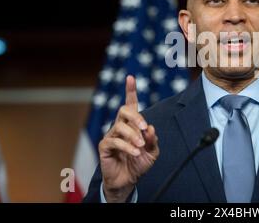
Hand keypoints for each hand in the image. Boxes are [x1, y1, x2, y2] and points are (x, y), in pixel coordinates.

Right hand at [98, 75, 159, 201]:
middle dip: (136, 117)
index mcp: (132, 124)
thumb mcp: (152, 152)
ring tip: (140, 146)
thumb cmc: (139, 163)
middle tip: (144, 128)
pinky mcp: (105, 146)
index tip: (131, 77)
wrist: (128, 181)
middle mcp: (120, 126)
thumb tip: (150, 128)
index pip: (131, 104)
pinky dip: (127, 147)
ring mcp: (111, 135)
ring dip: (133, 136)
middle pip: (124, 110)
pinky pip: (115, 141)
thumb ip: (153, 140)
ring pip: (120, 126)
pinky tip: (135, 153)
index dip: (130, 90)